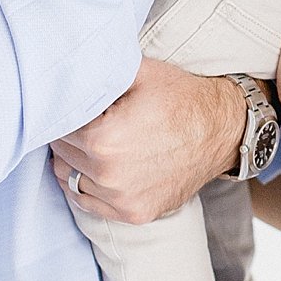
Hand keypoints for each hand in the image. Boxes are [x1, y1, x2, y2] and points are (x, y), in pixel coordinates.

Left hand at [53, 60, 245, 221]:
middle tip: (86, 121)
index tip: (76, 104)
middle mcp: (109, 174)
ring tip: (94, 143)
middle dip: (68, 135)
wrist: (223, 130)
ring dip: (74, 161)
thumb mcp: (138, 71)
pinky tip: (103, 166)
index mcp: (103, 137)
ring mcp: (122, 198)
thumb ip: (96, 71)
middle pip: (61, 152)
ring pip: (69, 178)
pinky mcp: (134, 213)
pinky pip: (88, 202)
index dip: (63, 111)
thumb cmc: (181, 97)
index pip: (57, 125)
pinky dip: (88, 185)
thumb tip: (63, 67)